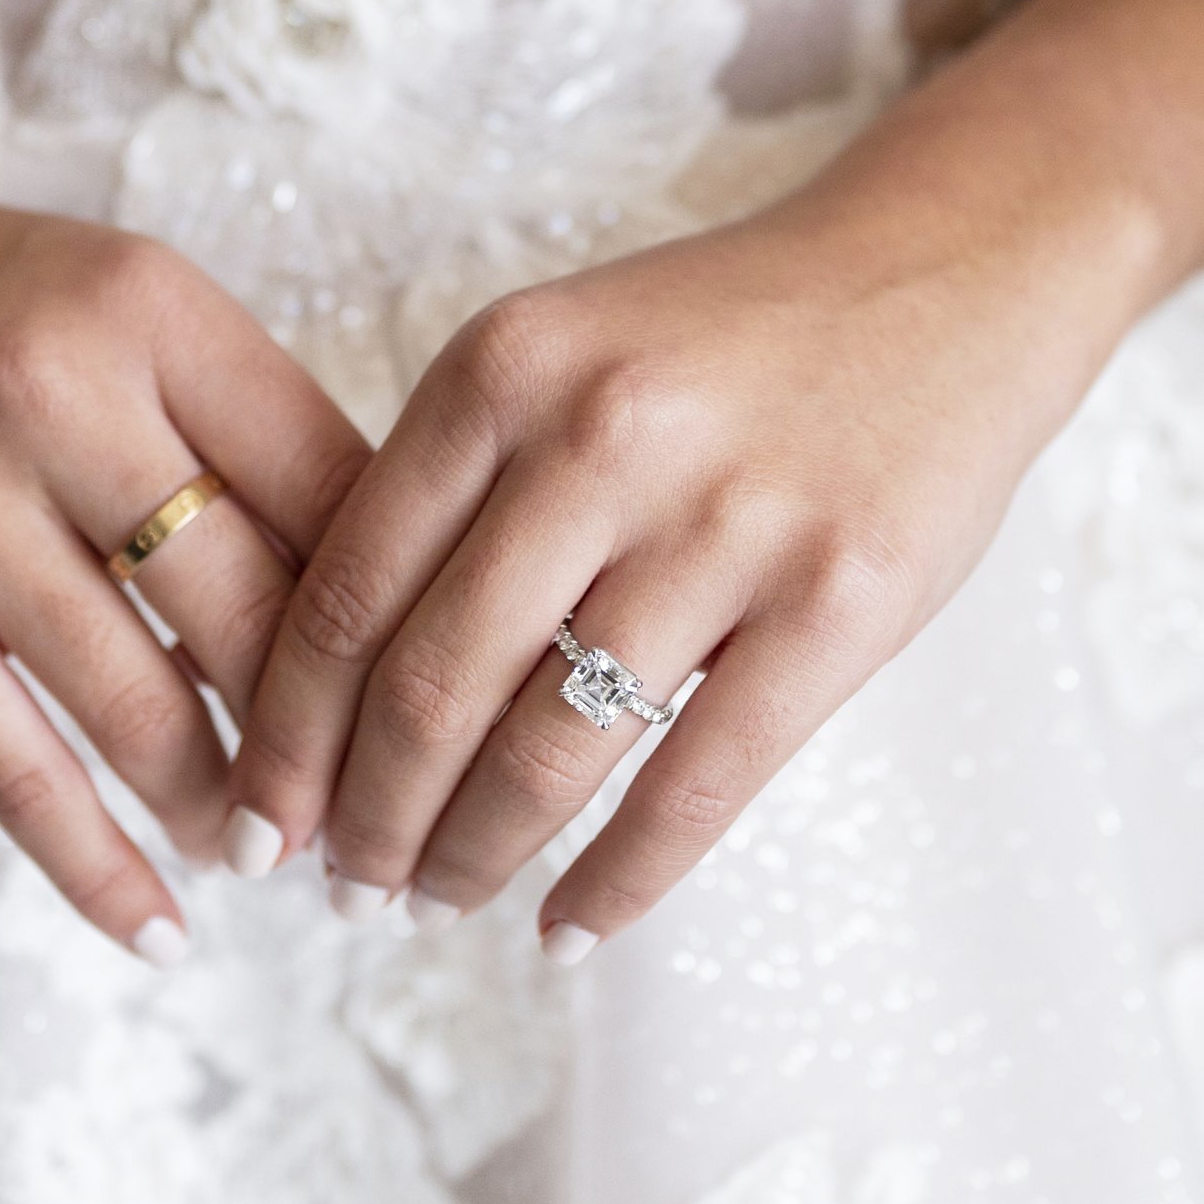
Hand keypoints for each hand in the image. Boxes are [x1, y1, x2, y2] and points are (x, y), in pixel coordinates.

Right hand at [0, 160, 368, 956]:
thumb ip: (247, 428)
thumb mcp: (124, 308)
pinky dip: (100, 869)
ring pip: (148, 707)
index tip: (437, 694)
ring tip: (264, 848)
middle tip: (370, 809)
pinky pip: (13, 769)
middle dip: (329, 739)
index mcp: (151, 309)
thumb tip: (388, 609)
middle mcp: (58, 391)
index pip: (334, 487)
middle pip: (256, 609)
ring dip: (227, 808)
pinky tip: (162, 928)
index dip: (403, 613)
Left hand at [222, 134, 1157, 956]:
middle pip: (428, 688)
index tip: (260, 814)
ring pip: (548, 752)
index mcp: (501, 368)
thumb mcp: (559, 353)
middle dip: (368, 820)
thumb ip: (455, 487)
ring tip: (443, 898)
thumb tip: (331, 698)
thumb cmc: (725, 337)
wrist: (943, 274)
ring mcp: (727, 522)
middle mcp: (600, 437)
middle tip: (346, 885)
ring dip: (473, 857)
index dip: (287, 732)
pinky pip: (695, 788)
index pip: (345, 592)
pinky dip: (615, 884)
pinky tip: (569, 928)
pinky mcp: (840, 602)